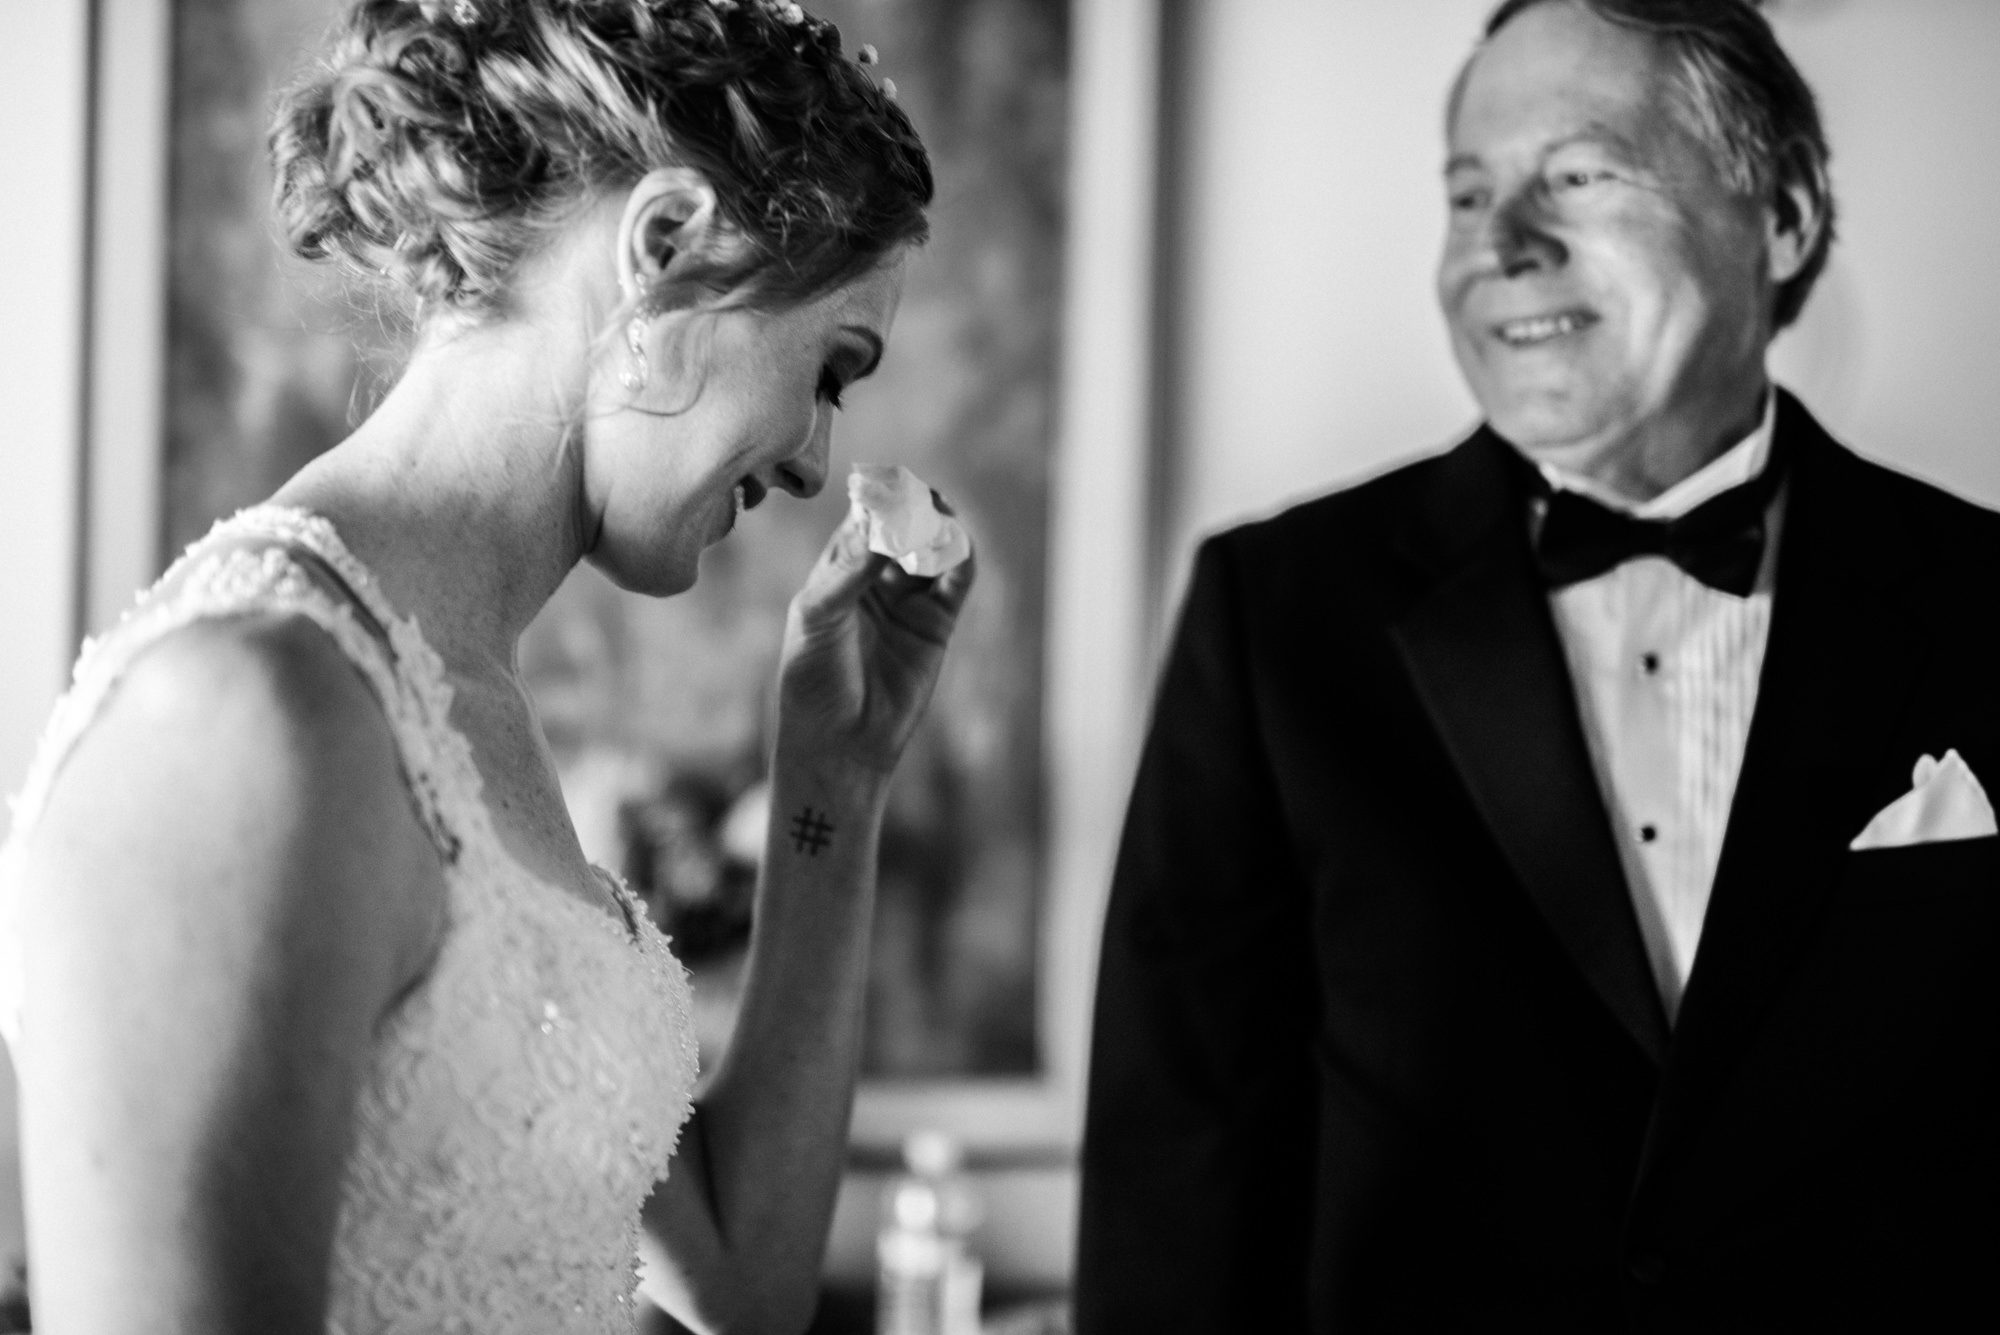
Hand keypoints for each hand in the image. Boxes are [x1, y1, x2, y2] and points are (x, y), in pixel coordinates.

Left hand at [776, 503, 975, 776]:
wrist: (840, 741)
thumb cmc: (813, 680)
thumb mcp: (816, 618)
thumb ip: (847, 576)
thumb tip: (882, 537)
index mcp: (837, 574)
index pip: (860, 525)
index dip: (876, 503)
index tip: (888, 483)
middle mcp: (875, 583)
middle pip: (902, 533)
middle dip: (914, 511)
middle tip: (924, 494)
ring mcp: (908, 603)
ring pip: (931, 554)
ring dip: (940, 531)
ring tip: (944, 515)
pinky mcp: (936, 627)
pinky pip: (955, 586)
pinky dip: (961, 563)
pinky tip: (960, 549)